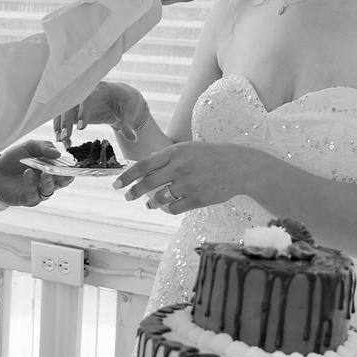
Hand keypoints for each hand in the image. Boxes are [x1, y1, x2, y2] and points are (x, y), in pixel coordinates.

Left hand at [0, 139, 73, 207]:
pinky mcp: (28, 198)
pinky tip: (28, 173)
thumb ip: (44, 147)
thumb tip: (58, 154)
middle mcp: (47, 181)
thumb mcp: (30, 147)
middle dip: (64, 178)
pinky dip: (31, 184)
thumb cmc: (15, 158)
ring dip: (48, 182)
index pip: (66, 171)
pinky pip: (33, 194)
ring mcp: (38, 191)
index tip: (73, 165)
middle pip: (62, 183)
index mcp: (52, 169)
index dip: (71, 169)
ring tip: (45, 173)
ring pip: (49, 190)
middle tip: (62, 171)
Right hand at [54, 82, 149, 142]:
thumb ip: (129, 124)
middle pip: (71, 103)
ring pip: (63, 110)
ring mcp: (79, 101)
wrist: (122, 99)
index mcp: (100, 89)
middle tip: (64, 136)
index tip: (80, 127)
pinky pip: (65, 117)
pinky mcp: (76, 109)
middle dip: (65, 119)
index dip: (83, 112)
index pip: (88, 98)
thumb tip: (133, 138)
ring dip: (59, 124)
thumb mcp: (131, 112)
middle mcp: (86, 93)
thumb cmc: (127, 102)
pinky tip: (64, 141)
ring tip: (60, 140)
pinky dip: (62, 128)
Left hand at [113, 142, 265, 213]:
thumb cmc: (212, 156)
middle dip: (134, 192)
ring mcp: (188, 184)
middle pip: (147, 184)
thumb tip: (146, 162)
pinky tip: (167, 206)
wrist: (239, 166)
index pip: (143, 166)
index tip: (116, 185)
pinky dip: (167, 208)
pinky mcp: (197, 199)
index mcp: (175, 153)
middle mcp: (179, 168)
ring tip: (149, 203)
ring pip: (159, 198)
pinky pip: (173, 208)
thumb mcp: (189, 149)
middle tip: (127, 196)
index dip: (127, 177)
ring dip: (151, 202)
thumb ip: (168, 156)